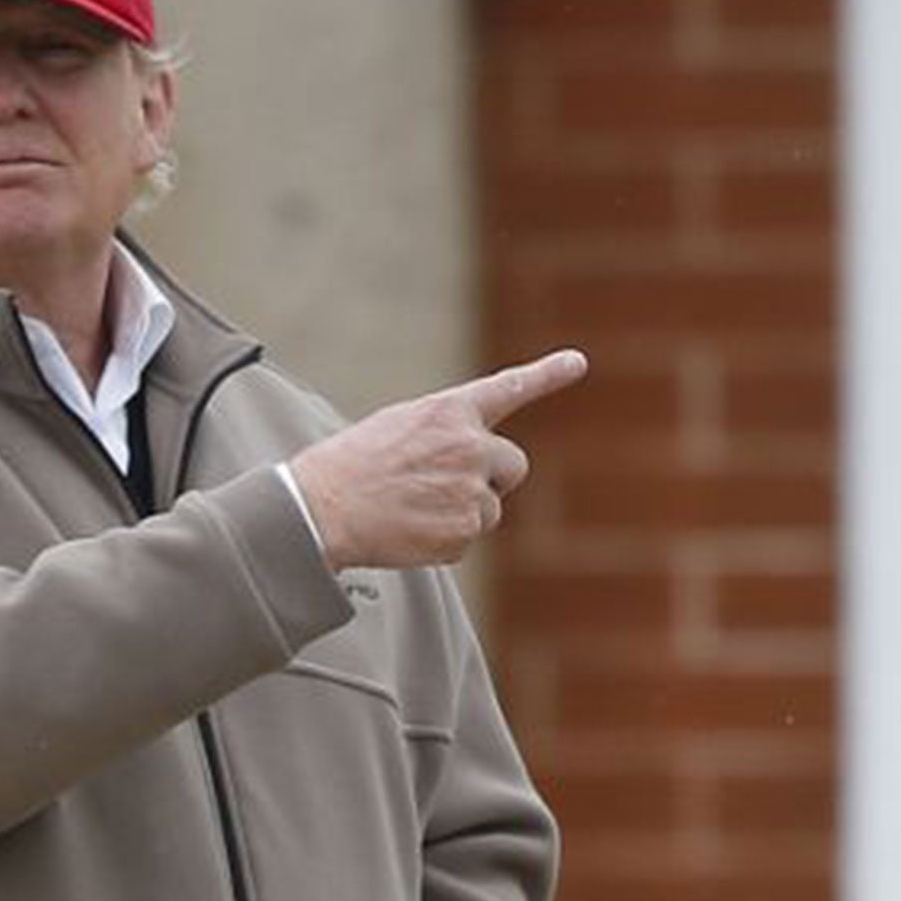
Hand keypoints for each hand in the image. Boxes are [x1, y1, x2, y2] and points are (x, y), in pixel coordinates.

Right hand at [289, 349, 588, 569]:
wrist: (323, 509)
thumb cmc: (351, 466)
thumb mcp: (399, 427)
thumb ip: (445, 433)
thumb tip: (472, 458)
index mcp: (450, 412)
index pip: (509, 388)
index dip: (547, 374)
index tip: (578, 361)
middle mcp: (471, 446)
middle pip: (513, 465)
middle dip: (492, 478)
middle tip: (448, 486)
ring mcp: (472, 490)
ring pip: (490, 508)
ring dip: (462, 511)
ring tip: (413, 508)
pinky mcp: (465, 531)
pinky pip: (468, 539)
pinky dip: (444, 540)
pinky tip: (409, 528)